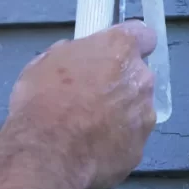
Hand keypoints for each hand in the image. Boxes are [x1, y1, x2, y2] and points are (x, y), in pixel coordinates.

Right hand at [2, 19, 157, 188]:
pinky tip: (92, 149)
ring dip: (121, 114)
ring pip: (138, 109)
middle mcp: (141, 79)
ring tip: (90, 128)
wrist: (47, 153)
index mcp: (120, 50)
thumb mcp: (46, 61)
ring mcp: (145, 115)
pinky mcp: (141, 147)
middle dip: (121, 83)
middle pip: (139, 76)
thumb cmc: (42, 101)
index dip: (131, 44)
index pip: (144, 35)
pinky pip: (131, 139)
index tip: (117, 54)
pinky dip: (117, 142)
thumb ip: (75, 54)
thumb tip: (79, 59)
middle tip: (93, 97)